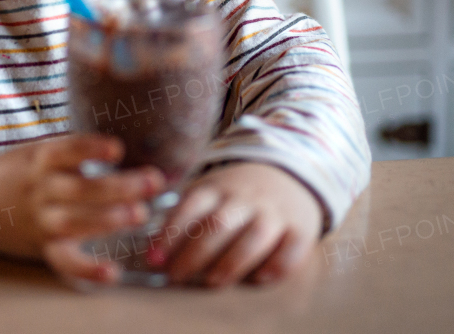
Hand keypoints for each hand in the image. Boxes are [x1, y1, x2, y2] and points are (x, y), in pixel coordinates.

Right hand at [0, 133, 165, 284]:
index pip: (66, 150)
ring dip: (108, 219)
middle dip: (118, 186)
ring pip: (74, 221)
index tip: (117, 148)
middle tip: (151, 181)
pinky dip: (88, 269)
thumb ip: (72, 151)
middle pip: (79, 189)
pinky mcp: (42, 246)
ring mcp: (40, 219)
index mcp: (40, 158)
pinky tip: (112, 272)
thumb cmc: (16, 171)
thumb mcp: (37, 150)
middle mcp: (40, 189)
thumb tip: (123, 147)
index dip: (90, 149)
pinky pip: (64, 261)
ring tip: (139, 215)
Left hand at [148, 161, 323, 287]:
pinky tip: (261, 278)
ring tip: (213, 281)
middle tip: (177, 275)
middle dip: (195, 252)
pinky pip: (292, 246)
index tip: (154, 258)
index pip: (190, 207)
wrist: (287, 171)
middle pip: (219, 224)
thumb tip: (153, 250)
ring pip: (255, 234)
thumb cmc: (236, 194)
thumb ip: (184, 218)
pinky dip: (278, 263)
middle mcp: (245, 198)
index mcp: (217, 188)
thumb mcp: (208, 193)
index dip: (170, 234)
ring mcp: (274, 212)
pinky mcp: (300, 227)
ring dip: (232, 260)